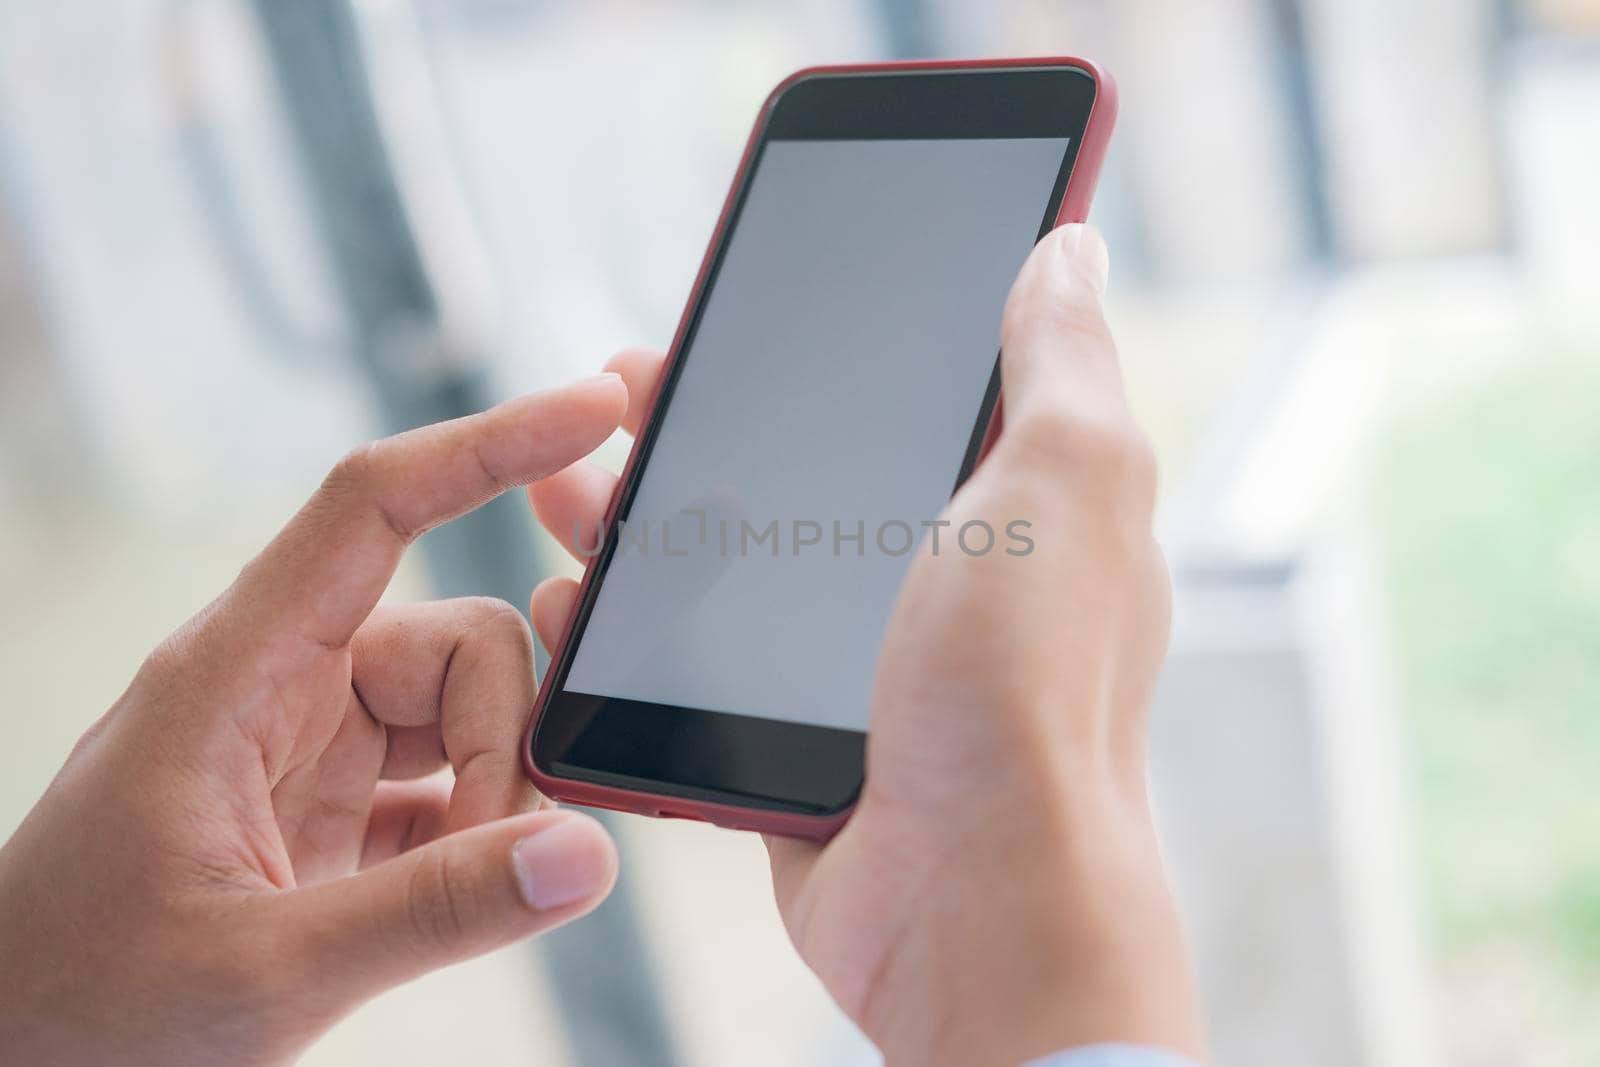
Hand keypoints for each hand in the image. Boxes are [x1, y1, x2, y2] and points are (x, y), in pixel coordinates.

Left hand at [0, 375, 629, 1065]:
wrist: (16, 1053)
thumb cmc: (84, 1000)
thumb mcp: (263, 969)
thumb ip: (434, 913)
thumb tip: (583, 855)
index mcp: (237, 672)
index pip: (374, 507)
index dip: (487, 445)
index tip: (591, 410)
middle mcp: (282, 686)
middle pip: (460, 638)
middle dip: (504, 739)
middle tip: (497, 847)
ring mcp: (311, 745)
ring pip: (467, 709)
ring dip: (494, 794)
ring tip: (461, 890)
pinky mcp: (334, 804)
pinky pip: (451, 775)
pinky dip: (480, 828)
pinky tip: (462, 888)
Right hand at [530, 225, 1204, 1065]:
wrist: (970, 893)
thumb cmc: (1029, 686)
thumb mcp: (1066, 479)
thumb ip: (1061, 361)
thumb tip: (1071, 245)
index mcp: (1014, 514)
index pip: (909, 393)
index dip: (827, 338)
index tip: (743, 299)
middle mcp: (943, 587)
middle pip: (799, 474)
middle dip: (702, 421)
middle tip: (621, 383)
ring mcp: (864, 670)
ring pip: (731, 571)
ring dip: (643, 518)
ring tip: (562, 481)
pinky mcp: (798, 744)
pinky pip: (696, 673)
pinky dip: (630, 634)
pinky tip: (571, 599)